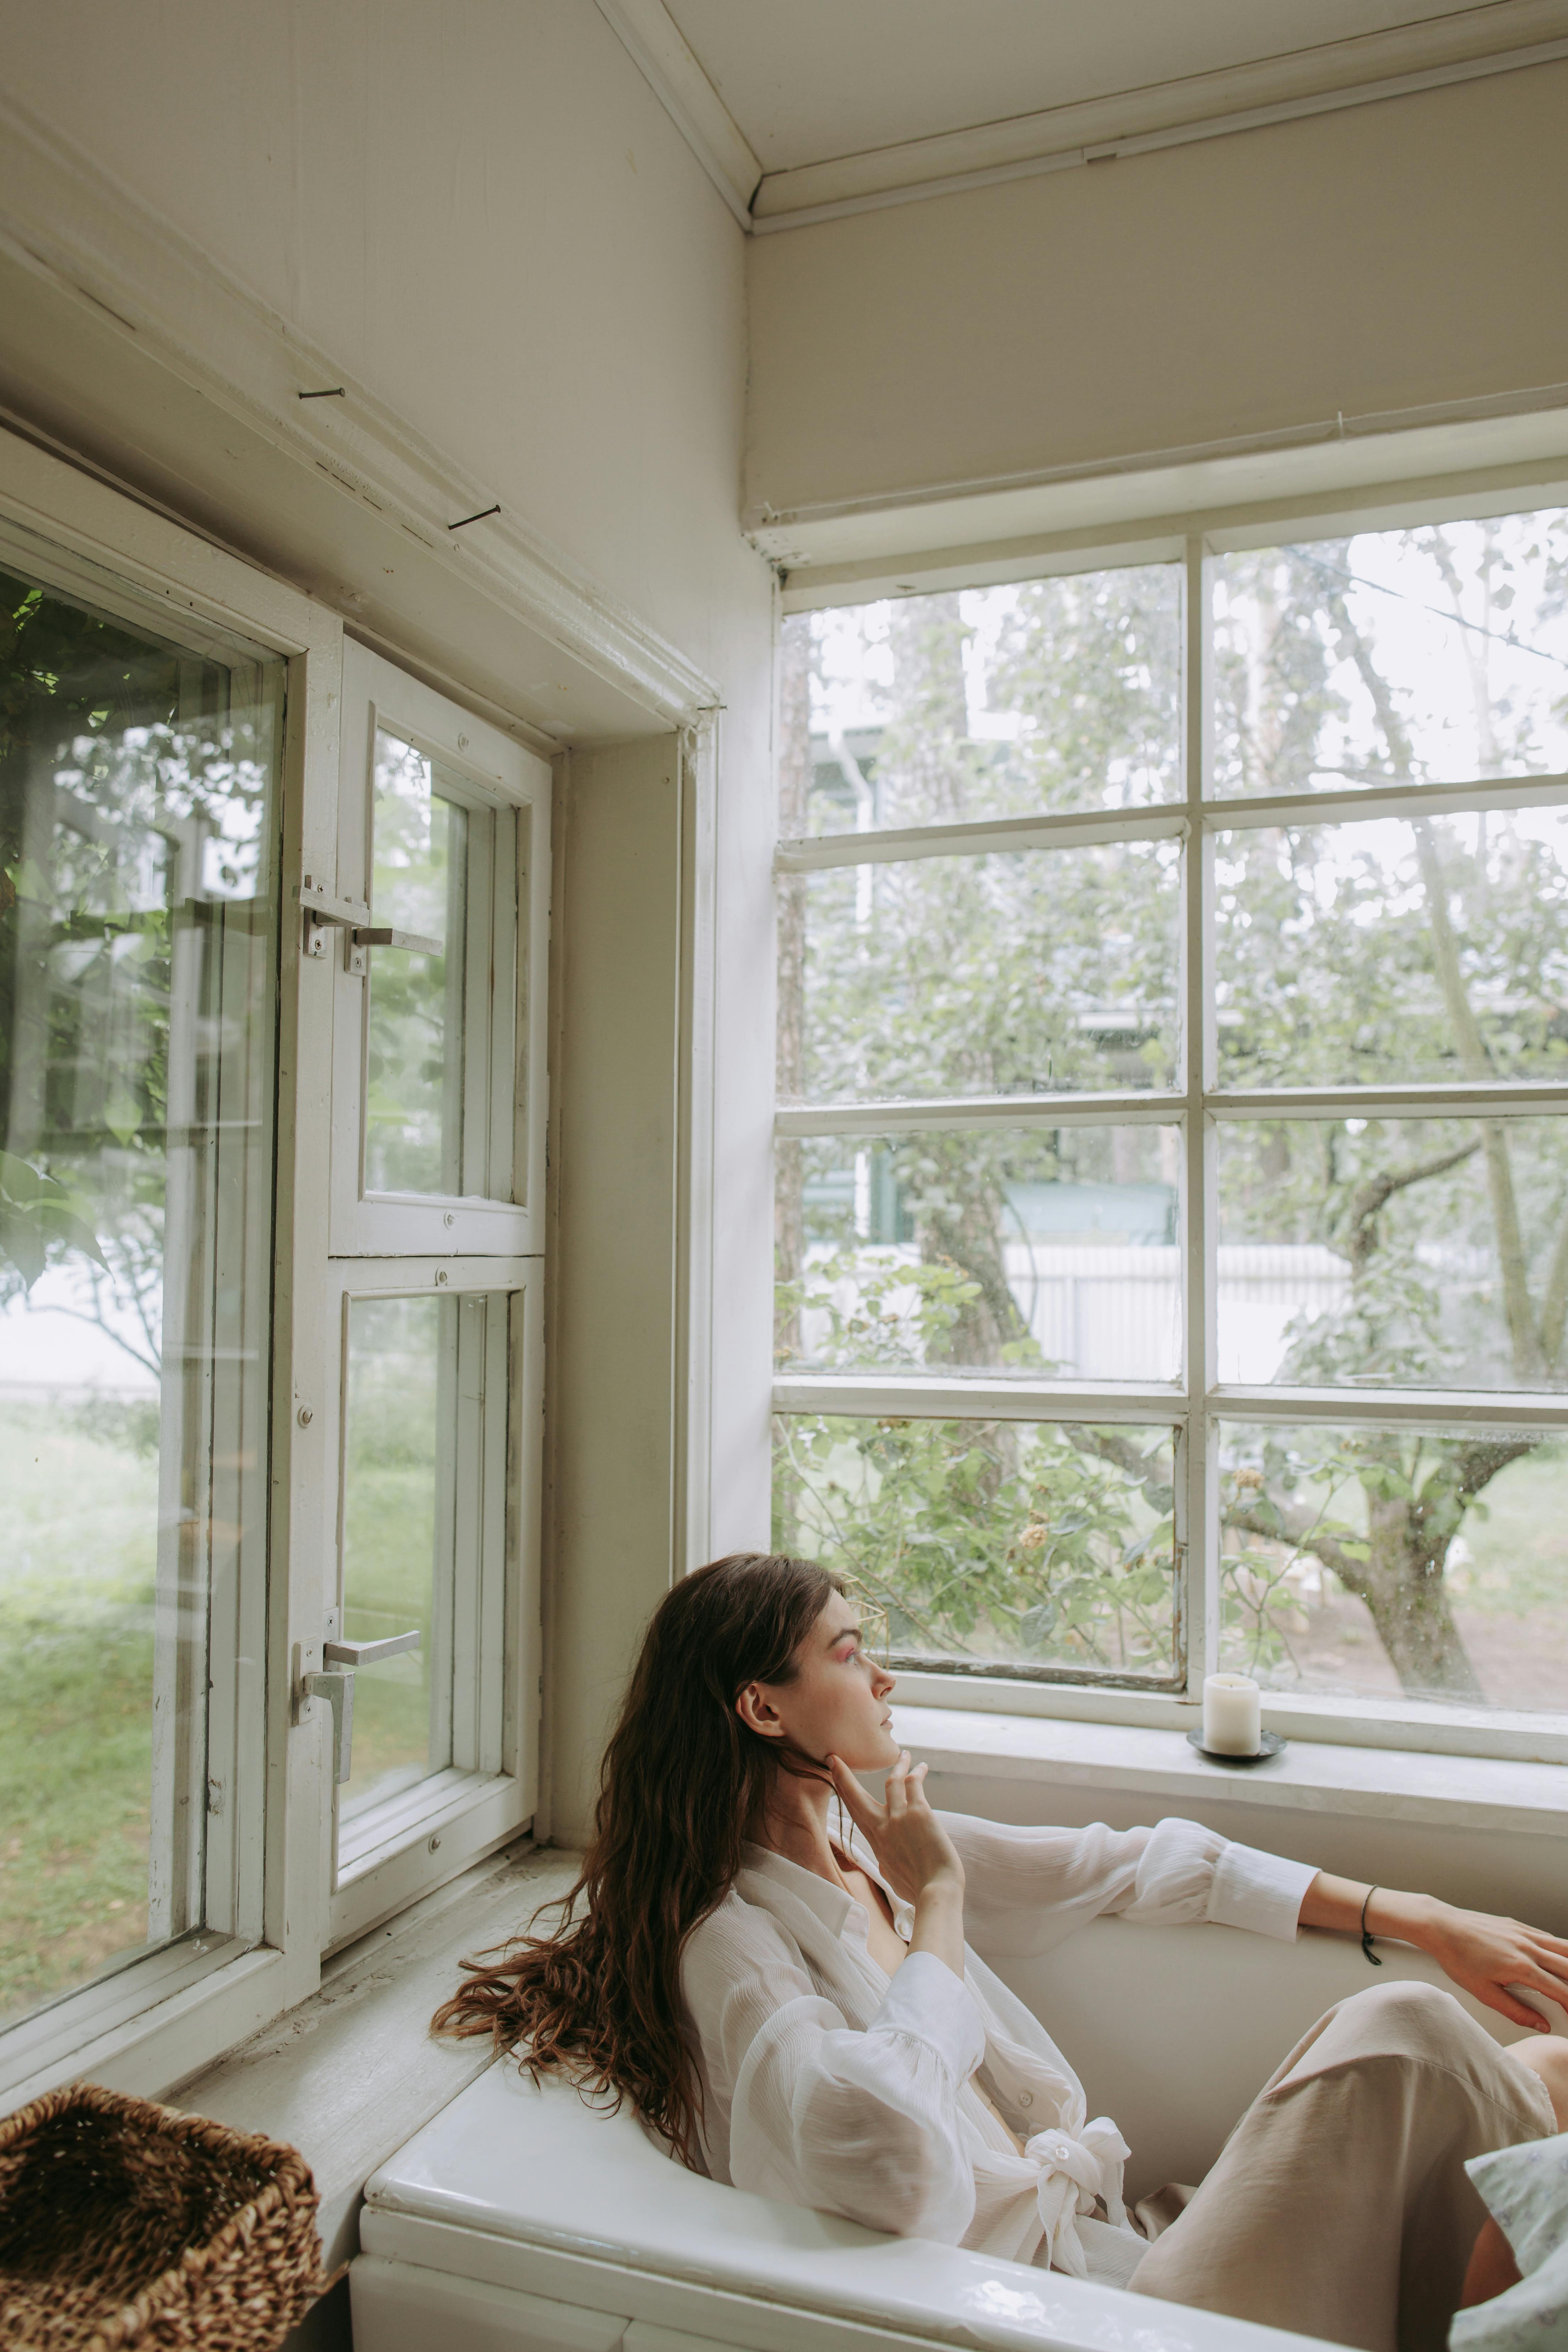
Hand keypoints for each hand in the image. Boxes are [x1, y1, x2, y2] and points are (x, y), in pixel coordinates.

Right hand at [827, 1749, 964, 1905]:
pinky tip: (922, 1767)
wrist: (935, 1891)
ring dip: (898, 1765)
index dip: (843, 1795)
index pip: (855, 1813)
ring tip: (903, 1753)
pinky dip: (917, 1772)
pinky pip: (914, 1784)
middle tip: (835, 1759)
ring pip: (891, 1781)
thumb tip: (883, 1861)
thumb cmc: (918, 1889)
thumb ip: (886, 1862)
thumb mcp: (891, 1876)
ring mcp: (898, 1818)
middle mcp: (882, 1828)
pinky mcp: (918, 1812)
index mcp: (876, 1844)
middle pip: (856, 1796)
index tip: (834, 1779)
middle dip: (843, 1777)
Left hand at [1410, 1899, 1567, 2033]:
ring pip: (1563, 1947)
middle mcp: (1527, 1947)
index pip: (1560, 1990)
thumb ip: (1516, 2012)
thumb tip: (1541, 2025)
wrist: (1441, 1926)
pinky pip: (1548, 1937)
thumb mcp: (1484, 1993)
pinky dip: (1560, 1949)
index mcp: (1521, 1967)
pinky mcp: (1518, 1924)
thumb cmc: (1458, 1958)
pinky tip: (1559, 1959)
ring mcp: (1524, 1933)